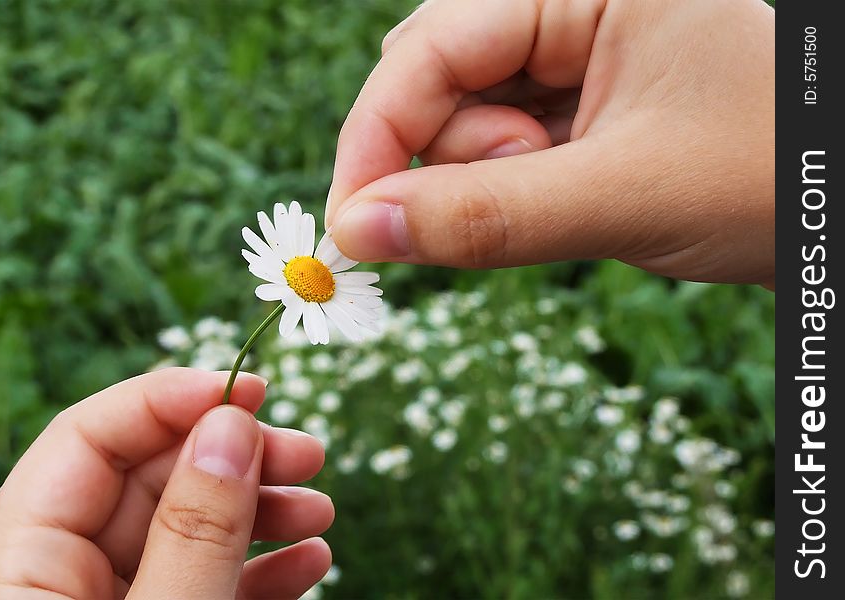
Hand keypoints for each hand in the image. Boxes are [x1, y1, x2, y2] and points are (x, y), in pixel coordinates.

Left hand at [0, 368, 333, 598]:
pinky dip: (262, 569)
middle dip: (238, 458)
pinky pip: (208, 585)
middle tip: (306, 453)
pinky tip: (309, 559)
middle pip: (151, 481)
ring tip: (320, 510)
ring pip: (189, 532)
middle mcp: (62, 581)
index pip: (85, 442)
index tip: (249, 390)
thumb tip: (230, 426)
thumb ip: (193, 532)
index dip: (168, 400)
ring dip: (263, 512)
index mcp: (22, 570)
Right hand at [327, 0, 773, 286]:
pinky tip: (570, 198)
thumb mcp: (624, 196)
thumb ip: (487, 216)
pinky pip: (504, 147)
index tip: (350, 226)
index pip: (431, 47)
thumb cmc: (770, 176)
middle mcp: (568, 7)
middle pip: (438, 79)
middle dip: (449, 159)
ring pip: (466, 120)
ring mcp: (573, 56)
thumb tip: (359, 232)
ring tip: (577, 199)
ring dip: (489, 179)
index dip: (377, 137)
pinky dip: (511, 189)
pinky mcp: (577, 105)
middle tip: (513, 205)